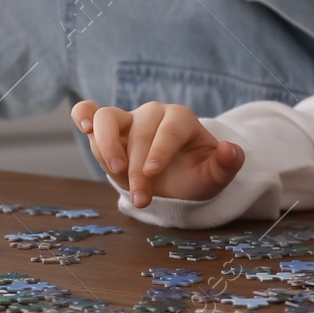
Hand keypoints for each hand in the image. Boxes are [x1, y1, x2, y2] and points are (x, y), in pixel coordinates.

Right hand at [71, 100, 243, 207]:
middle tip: (141, 199)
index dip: (160, 150)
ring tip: (114, 170)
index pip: (169, 128)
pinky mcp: (107, 129)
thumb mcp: (213, 176)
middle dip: (137, 168)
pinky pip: (89, 112)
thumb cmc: (193, 176)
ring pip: (108, 118)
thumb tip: (231, 150)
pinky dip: (82, 114)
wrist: (174, 183)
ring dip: (107, 145)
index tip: (152, 174)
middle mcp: (153, 114)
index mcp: (181, 119)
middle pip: (139, 132)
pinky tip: (82, 126)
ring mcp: (127, 119)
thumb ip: (226, 165)